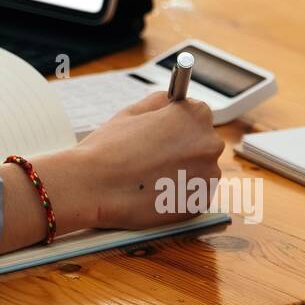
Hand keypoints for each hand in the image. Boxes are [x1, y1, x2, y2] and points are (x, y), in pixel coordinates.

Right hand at [70, 91, 223, 230]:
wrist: (94, 187)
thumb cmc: (109, 149)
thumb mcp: (132, 111)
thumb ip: (159, 102)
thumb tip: (171, 101)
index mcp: (195, 116)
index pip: (197, 114)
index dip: (176, 124)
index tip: (164, 133)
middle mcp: (209, 144)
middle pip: (201, 142)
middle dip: (181, 148)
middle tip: (152, 156)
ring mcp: (208, 176)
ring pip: (199, 169)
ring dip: (182, 171)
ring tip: (150, 175)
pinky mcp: (200, 202)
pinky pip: (194, 193)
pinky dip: (178, 192)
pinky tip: (154, 190)